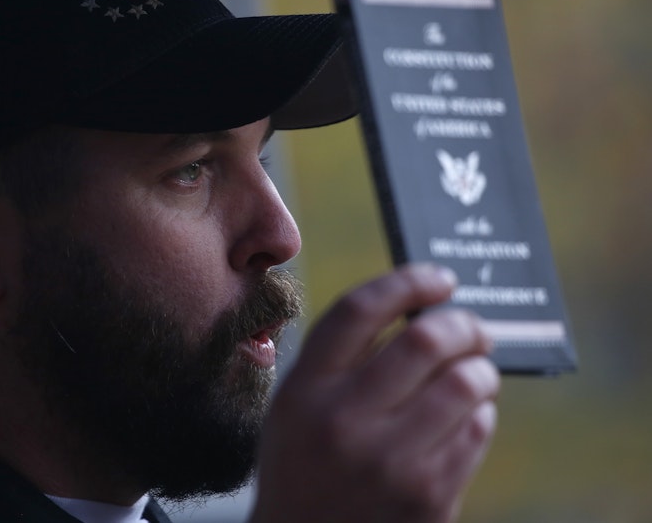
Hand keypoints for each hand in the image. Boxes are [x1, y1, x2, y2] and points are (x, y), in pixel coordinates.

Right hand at [250, 264, 498, 522]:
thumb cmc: (304, 461)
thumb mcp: (296, 403)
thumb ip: (340, 357)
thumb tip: (417, 309)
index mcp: (304, 389)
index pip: (360, 310)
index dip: (409, 282)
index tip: (440, 278)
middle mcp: (343, 422)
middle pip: (424, 341)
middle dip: (463, 324)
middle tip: (473, 328)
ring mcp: (389, 463)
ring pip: (464, 383)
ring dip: (480, 368)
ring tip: (474, 370)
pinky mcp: (429, 498)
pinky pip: (478, 430)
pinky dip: (480, 412)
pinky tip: (466, 415)